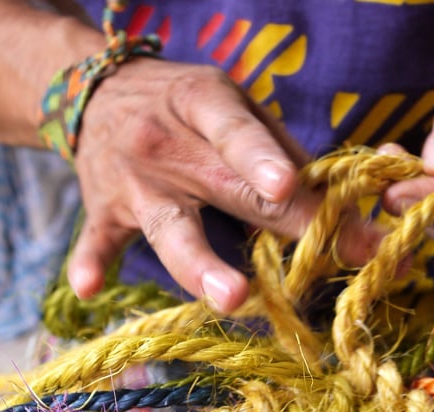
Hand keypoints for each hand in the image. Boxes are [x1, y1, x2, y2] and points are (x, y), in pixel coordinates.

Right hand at [70, 58, 379, 310]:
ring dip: (200, 264)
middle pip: (227, 191)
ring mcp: (133, 183)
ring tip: (231, 297)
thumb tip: (345, 204)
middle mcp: (166, 142)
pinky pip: (97, 240)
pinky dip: (90, 262)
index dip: (265, 161)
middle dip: (276, 225)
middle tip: (315, 260)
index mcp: (202, 104)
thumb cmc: (187, 108)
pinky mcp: (103, 211)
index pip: (239, 135)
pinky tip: (88, 288)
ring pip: (171, 228)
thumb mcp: (234, 106)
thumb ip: (284, 151)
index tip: (291, 188)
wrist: (96, 92)